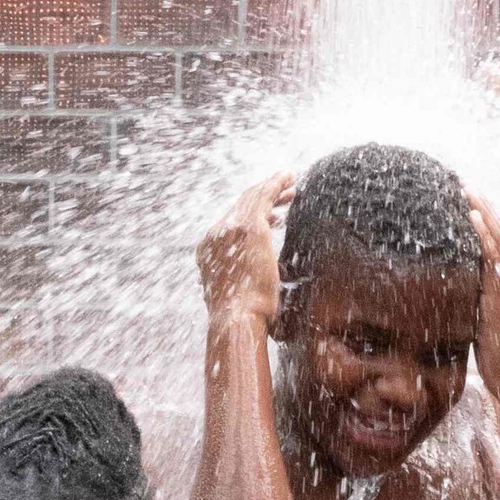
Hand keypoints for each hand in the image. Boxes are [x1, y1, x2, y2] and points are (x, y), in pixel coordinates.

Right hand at [198, 172, 294, 327]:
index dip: (253, 217)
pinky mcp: (249, 228)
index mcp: (209, 253)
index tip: (272, 217)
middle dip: (264, 198)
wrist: (236, 321)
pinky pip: (263, 197)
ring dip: (272, 187)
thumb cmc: (242, 320)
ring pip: (252, 199)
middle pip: (240, 208)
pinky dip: (275, 184)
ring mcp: (230, 230)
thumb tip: (255, 293)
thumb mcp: (238, 299)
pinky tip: (288, 178)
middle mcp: (214, 237)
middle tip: (285, 191)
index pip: (231, 226)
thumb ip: (242, 286)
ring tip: (290, 181)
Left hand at [468, 194, 499, 407]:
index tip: (469, 200)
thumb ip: (477, 310)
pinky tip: (472, 217)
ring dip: (482, 211)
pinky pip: (493, 259)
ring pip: (499, 239)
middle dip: (483, 206)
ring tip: (466, 188)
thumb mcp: (486, 329)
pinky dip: (483, 235)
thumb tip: (458, 301)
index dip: (486, 221)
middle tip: (465, 182)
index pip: (499, 246)